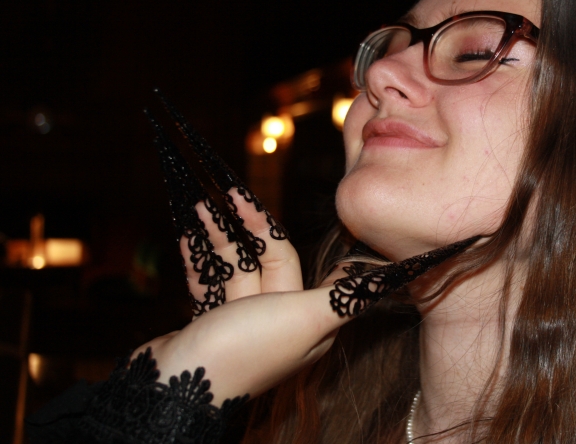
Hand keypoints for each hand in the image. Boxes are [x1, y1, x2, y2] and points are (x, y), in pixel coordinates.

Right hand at [139, 93, 477, 405]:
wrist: (174, 388)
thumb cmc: (244, 351)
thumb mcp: (306, 319)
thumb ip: (347, 296)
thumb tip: (394, 276)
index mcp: (309, 322)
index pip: (304, 266)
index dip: (283, 234)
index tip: (268, 205)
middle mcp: (279, 322)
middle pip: (267, 260)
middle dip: (247, 226)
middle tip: (228, 193)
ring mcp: (243, 324)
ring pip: (235, 268)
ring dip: (219, 237)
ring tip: (199, 205)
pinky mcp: (212, 327)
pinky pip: (210, 283)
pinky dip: (200, 260)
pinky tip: (187, 236)